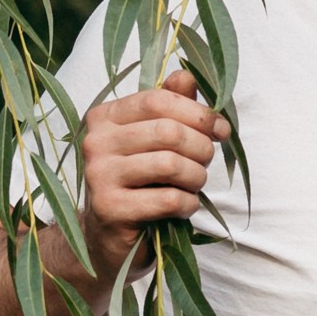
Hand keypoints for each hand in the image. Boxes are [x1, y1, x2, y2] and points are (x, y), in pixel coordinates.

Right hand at [76, 82, 230, 289]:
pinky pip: (168, 198)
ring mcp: (99, 176)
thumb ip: (170, 107)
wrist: (106, 240)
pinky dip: (187, 203)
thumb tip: (188, 75)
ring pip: (171, 164)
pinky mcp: (110, 209)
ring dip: (196, 177)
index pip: (158, 99)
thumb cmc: (137, 185)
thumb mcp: (152, 142)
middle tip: (206, 163)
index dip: (198, 113)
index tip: (221, 129)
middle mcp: (95, 142)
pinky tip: (183, 207)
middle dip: (201, 147)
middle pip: (168, 131)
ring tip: (194, 185)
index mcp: (104, 118)